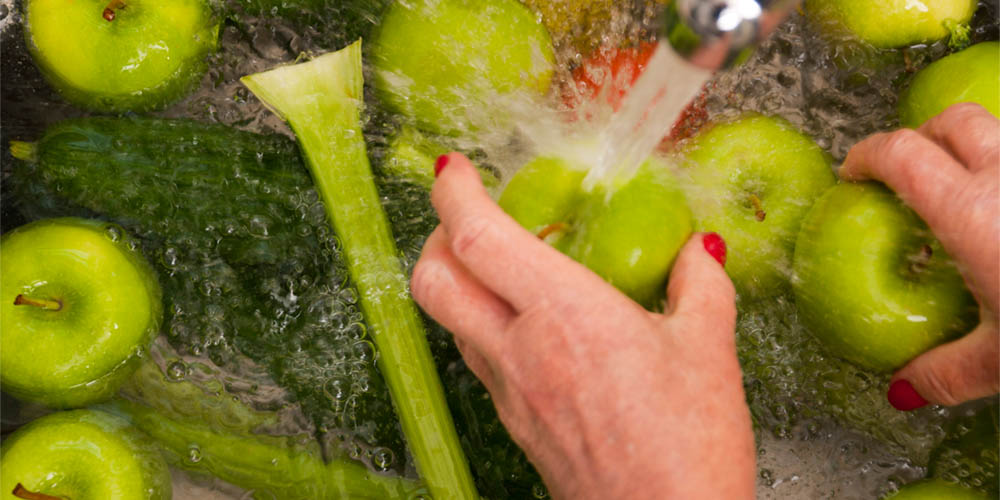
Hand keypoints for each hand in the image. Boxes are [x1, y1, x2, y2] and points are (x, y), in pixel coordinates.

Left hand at [412, 153, 754, 498]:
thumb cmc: (688, 447)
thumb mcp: (708, 351)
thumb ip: (699, 287)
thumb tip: (698, 252)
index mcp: (564, 314)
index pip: (477, 238)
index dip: (453, 194)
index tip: (454, 168)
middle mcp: (520, 349)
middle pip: (433, 280)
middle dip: (434, 236)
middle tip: (466, 217)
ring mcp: (510, 391)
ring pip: (448, 321)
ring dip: (457, 282)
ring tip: (500, 266)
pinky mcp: (515, 422)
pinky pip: (477, 358)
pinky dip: (482, 325)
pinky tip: (529, 327)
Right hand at [840, 103, 999, 408]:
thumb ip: (945, 372)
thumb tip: (906, 389)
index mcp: (972, 212)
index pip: (902, 153)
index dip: (867, 154)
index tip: (854, 173)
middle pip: (953, 122)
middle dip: (919, 137)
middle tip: (904, 173)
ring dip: (971, 150)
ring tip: (961, 193)